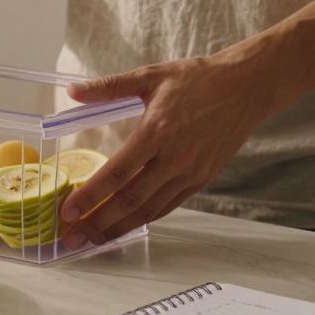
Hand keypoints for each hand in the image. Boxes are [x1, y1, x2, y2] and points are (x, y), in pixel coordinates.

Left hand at [58, 53, 277, 248]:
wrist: (247, 87)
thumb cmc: (198, 78)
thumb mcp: (151, 75)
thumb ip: (109, 87)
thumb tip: (72, 91)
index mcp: (158, 130)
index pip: (116, 172)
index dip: (90, 196)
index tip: (67, 211)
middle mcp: (175, 157)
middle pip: (130, 199)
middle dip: (98, 222)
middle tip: (72, 237)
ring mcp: (191, 172)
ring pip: (149, 209)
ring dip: (118, 227)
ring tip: (92, 239)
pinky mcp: (202, 179)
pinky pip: (168, 206)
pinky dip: (144, 219)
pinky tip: (124, 226)